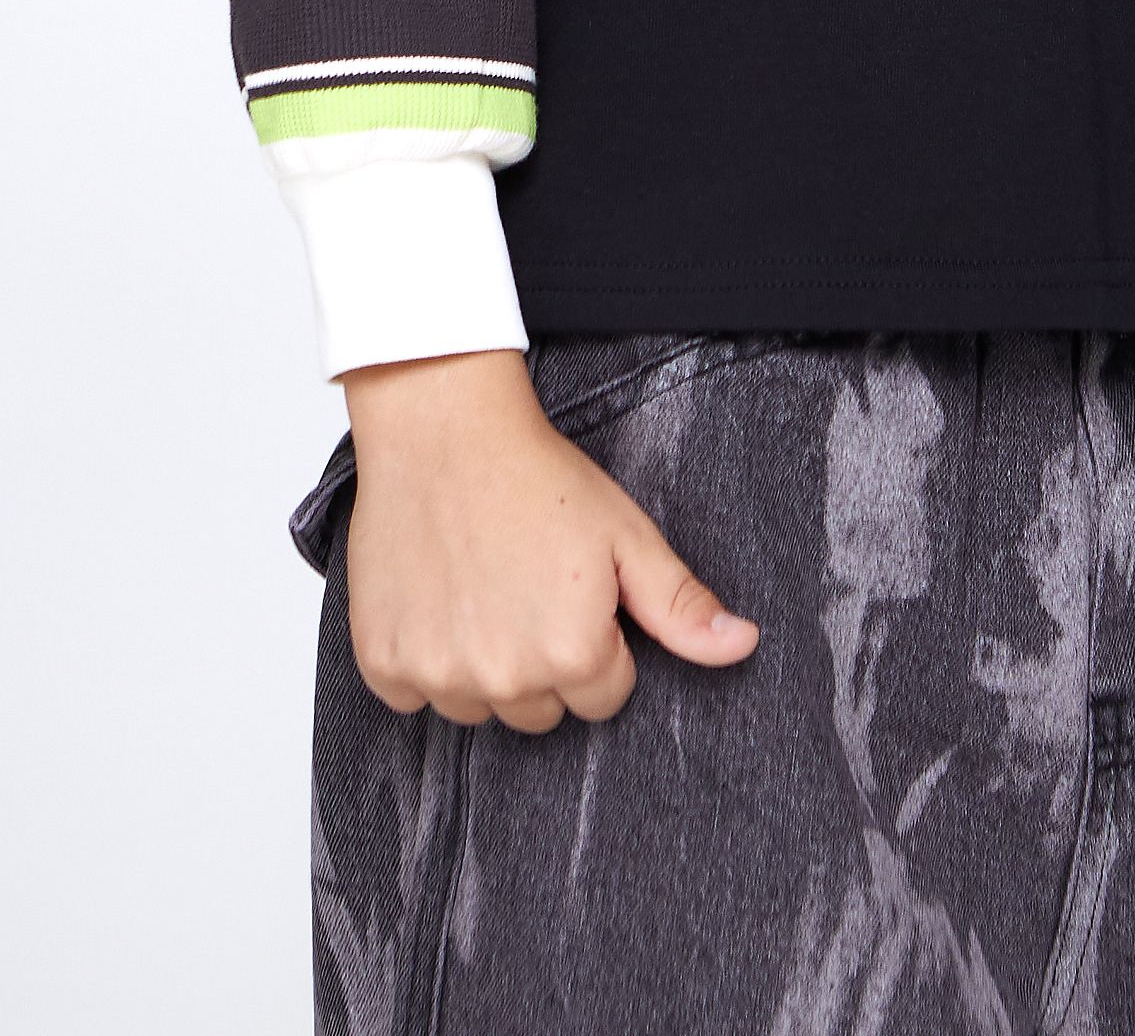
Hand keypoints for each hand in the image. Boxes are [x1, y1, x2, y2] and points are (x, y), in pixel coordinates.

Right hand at [340, 349, 757, 731]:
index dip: (598, 642)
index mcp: (573, 655)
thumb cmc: (538, 477)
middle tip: (530, 584)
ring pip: (478, 708)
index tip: (576, 592)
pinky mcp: (383, 664)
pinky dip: (425, 657)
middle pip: (540, 710)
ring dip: (483, 664)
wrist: (445, 432)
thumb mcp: (627, 534)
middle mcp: (504, 680)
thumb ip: (682, 605)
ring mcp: (439, 675)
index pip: (603, 696)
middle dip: (543, 660)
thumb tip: (743, 647)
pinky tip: (440, 597)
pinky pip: (414, 695)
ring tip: (484, 586)